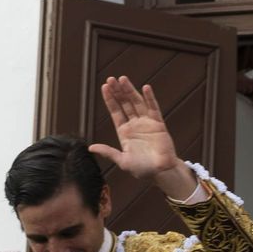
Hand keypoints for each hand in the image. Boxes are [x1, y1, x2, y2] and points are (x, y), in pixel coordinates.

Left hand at [89, 77, 196, 199]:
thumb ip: (108, 152)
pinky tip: (145, 88)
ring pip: (137, 103)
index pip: (115, 112)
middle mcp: (134, 125)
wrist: (161, 173)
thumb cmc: (143, 169)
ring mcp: (146, 123)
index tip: (105, 87)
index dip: (110, 99)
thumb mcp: (122, 161)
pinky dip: (150, 98)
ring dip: (130, 91)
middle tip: (111, 79)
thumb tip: (91, 147)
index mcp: (124, 132)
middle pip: (125, 104)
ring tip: (123, 79)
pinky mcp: (158, 124)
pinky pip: (153, 108)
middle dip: (118, 91)